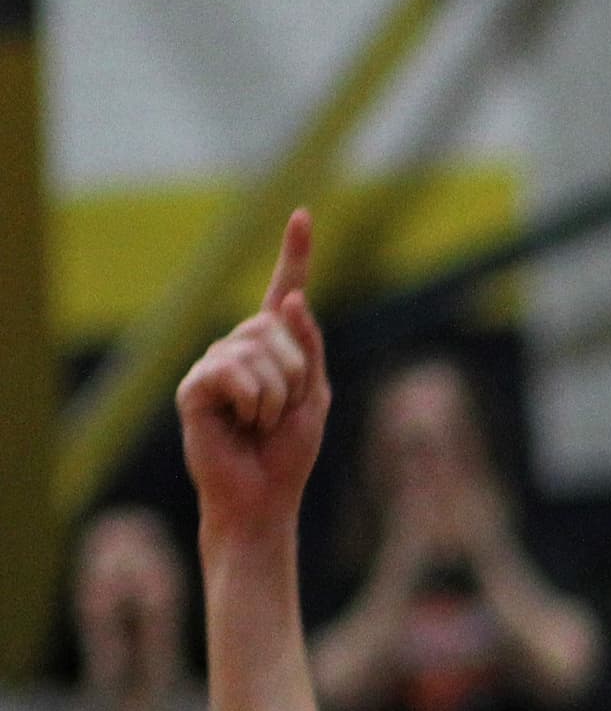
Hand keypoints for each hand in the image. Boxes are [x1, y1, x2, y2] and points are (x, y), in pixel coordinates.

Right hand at [176, 211, 330, 537]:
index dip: (294, 254)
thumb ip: (310, 347)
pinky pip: (233, 374)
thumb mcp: (316, 395)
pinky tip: (239, 423)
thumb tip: (294, 298)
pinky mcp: (194, 386)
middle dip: (296, 378)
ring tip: (259, 424)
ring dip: (275, 398)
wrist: (263, 495)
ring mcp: (213, 363)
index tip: (302, 214)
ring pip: (259, 353)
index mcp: (273, 347)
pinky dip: (252, 403)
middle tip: (280, 414)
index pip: (284, 292)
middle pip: (278, 330)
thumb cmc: (288, 450)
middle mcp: (239, 346)